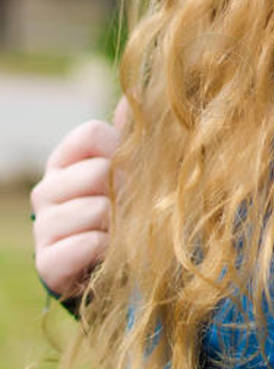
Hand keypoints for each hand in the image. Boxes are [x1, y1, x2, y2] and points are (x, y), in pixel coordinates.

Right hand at [31, 97, 128, 300]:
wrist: (110, 272)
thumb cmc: (123, 215)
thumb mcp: (130, 174)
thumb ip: (130, 137)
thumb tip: (131, 96)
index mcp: (65, 162)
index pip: (91, 134)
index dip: (121, 150)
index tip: (133, 170)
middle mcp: (46, 190)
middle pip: (98, 171)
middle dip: (127, 192)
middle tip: (135, 208)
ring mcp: (43, 225)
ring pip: (94, 209)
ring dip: (120, 225)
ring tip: (123, 233)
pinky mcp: (46, 262)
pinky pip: (84, 245)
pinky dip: (105, 250)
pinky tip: (109, 252)